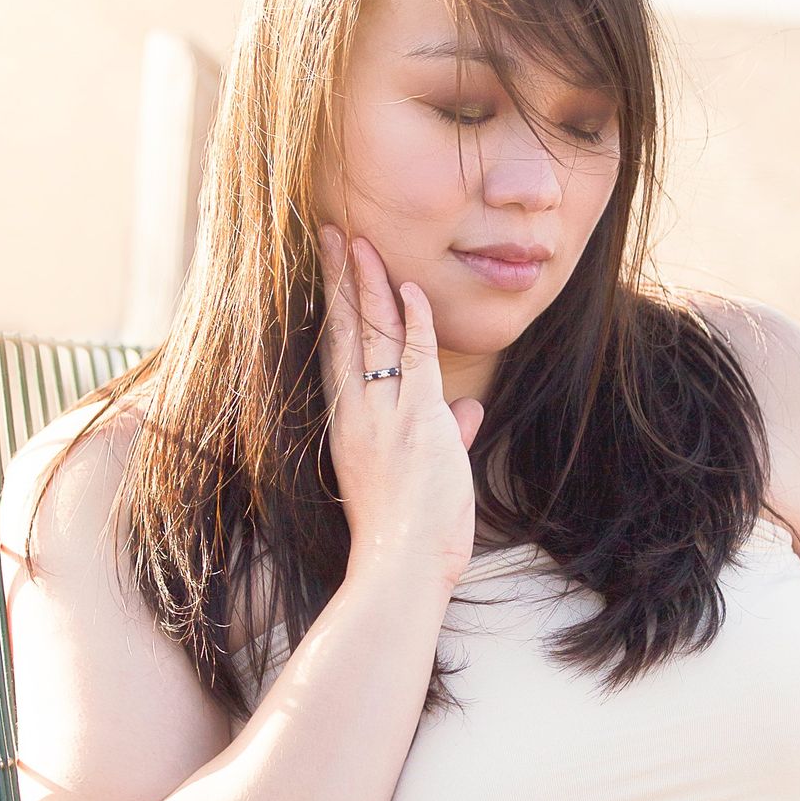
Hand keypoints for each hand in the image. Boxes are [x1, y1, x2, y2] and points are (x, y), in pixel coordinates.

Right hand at [316, 225, 484, 587]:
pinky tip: (410, 288)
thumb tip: (468, 413)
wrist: (400, 568)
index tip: (331, 268)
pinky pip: (412, 359)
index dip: (335, 306)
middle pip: (343, 332)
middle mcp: (356, 415)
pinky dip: (413, 322)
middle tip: (331, 232)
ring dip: (368, 284)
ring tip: (358, 240)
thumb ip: (447, 436)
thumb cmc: (411, 535)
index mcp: (350, 426)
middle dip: (338, 278)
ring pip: (371, 336)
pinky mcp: (415, 424)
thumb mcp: (431, 474)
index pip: (338, 352)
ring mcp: (383, 417)